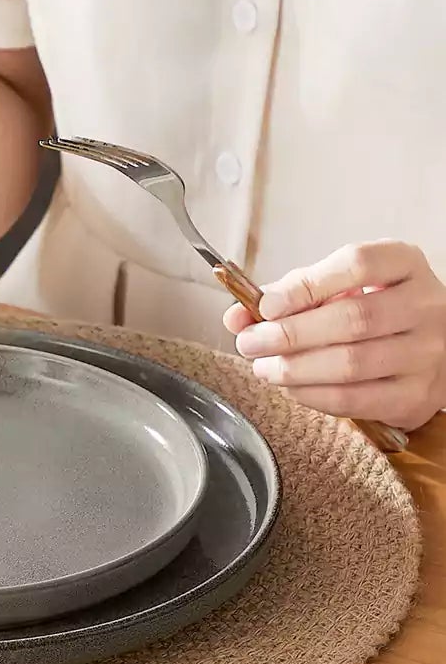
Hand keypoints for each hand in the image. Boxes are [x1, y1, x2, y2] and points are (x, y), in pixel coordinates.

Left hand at [223, 241, 445, 429]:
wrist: (433, 351)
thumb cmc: (375, 313)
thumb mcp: (339, 288)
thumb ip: (290, 295)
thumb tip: (238, 316)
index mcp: (404, 265)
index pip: (357, 265)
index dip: (306, 286)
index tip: (266, 305)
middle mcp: (424, 305)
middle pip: (352, 319)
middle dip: (288, 335)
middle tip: (251, 343)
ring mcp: (426, 352)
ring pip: (351, 364)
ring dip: (294, 369)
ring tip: (265, 368)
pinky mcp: (416, 395)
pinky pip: (354, 399)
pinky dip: (312, 395)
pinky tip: (292, 387)